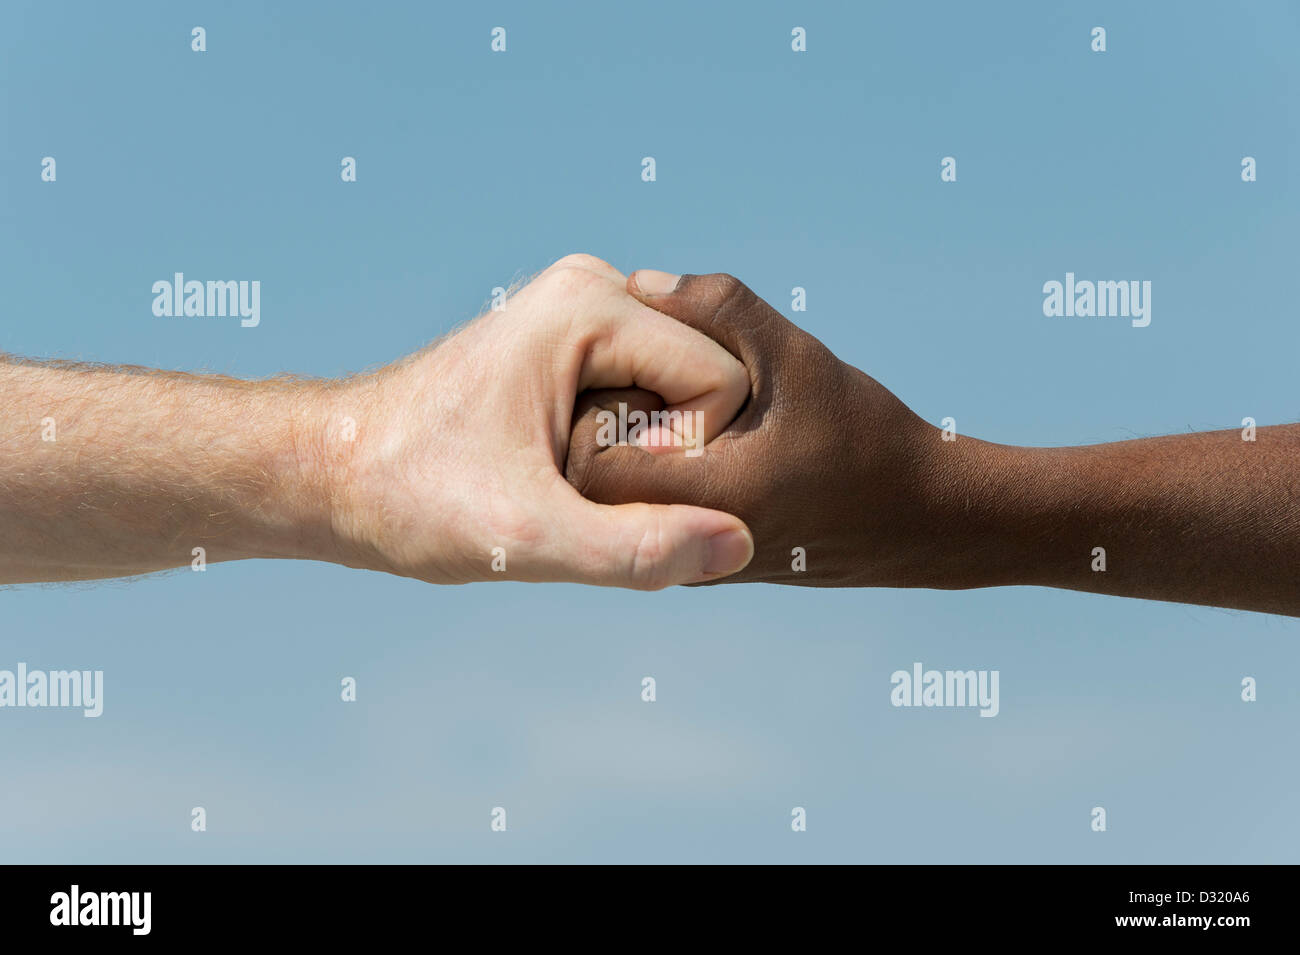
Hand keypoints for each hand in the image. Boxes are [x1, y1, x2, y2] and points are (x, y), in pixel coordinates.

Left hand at [323, 255, 755, 588]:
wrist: (331, 471)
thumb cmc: (412, 497)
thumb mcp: (529, 536)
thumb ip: (637, 547)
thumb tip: (739, 544)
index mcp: (591, 306)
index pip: (723, 385)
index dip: (685, 460)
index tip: (601, 488)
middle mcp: (595, 286)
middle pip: (707, 381)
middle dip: (670, 452)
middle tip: (580, 488)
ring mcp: (583, 307)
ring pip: (682, 389)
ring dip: (649, 450)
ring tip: (567, 478)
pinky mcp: (571, 336)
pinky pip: (648, 388)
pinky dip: (629, 438)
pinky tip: (568, 468)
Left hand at [566, 270, 1299, 615]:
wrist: (918, 526)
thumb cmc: (866, 444)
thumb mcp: (796, 359)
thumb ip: (716, 310)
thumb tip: (641, 281)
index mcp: (683, 499)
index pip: (583, 439)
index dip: (606, 384)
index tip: (654, 364)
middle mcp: (669, 534)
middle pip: (586, 454)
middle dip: (611, 396)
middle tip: (663, 369)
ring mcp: (678, 548)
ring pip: (613, 472)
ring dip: (631, 421)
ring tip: (683, 395)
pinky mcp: (693, 542)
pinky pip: (640, 486)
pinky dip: (652, 445)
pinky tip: (696, 419)